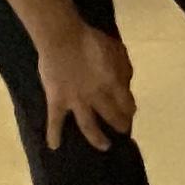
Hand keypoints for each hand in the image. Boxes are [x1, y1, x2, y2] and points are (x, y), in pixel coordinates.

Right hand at [37, 25, 135, 151]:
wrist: (63, 37)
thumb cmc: (91, 39)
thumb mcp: (116, 50)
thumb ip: (124, 67)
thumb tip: (126, 84)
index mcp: (113, 83)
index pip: (127, 103)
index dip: (130, 110)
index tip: (131, 114)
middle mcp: (97, 97)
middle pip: (112, 116)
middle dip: (120, 125)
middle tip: (123, 131)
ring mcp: (76, 101)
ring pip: (89, 126)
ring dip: (97, 138)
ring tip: (104, 146)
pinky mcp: (57, 101)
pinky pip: (55, 121)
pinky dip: (53, 134)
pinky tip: (54, 146)